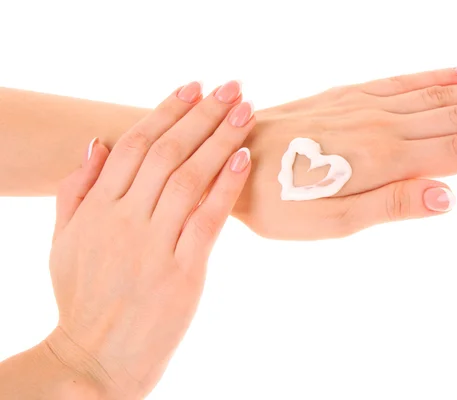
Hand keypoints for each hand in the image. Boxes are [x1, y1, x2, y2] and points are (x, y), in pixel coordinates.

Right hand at [45, 81, 253, 397]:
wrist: (93, 359)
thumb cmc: (82, 299)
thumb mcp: (62, 242)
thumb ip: (77, 190)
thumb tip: (97, 142)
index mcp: (96, 209)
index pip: (134, 145)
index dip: (166, 111)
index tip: (194, 87)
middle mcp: (123, 220)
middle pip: (167, 153)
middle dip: (202, 115)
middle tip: (232, 88)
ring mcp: (153, 246)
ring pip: (188, 179)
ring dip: (219, 140)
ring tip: (245, 111)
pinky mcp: (182, 273)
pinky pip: (206, 220)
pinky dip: (225, 187)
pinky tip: (243, 158)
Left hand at [235, 65, 456, 238]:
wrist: (232, 153)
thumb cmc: (278, 199)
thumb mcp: (332, 221)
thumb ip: (392, 204)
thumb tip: (449, 194)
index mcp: (386, 158)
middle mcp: (385, 124)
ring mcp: (368, 104)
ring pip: (441, 93)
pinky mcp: (351, 95)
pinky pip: (405, 80)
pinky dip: (439, 74)